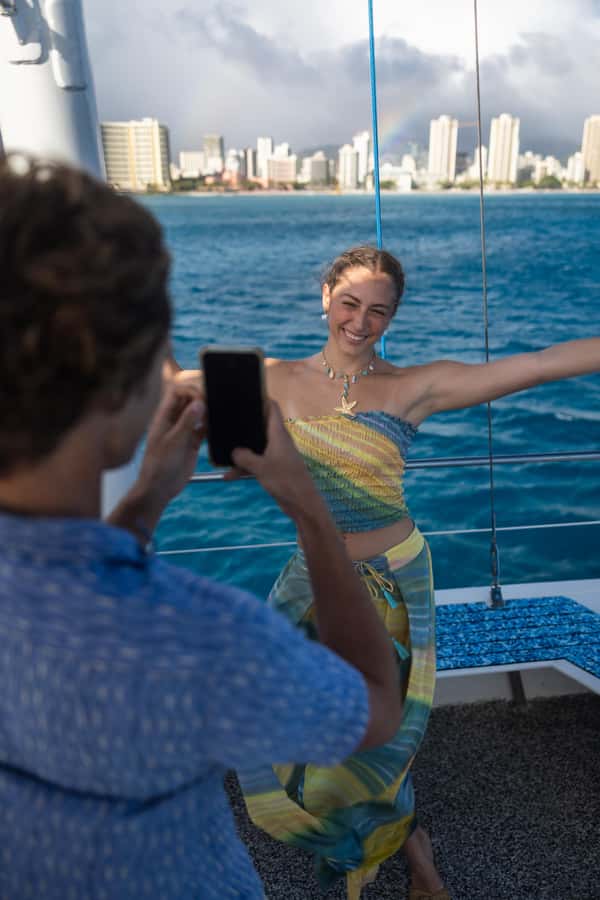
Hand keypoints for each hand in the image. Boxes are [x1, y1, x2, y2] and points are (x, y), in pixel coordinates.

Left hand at [136, 381, 204, 508]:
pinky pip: (204, 430)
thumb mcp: (173, 441)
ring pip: (198, 415)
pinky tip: (218, 429)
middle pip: (189, 400)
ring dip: (208, 413)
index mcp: (164, 416)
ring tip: (216, 417)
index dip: (191, 391)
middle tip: (213, 406)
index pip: (177, 392)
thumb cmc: (159, 464)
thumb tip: (200, 402)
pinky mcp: (192, 444)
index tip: (203, 399)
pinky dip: (211, 428)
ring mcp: (184, 432)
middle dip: (201, 399)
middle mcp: (174, 421)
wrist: (159, 488)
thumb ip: (187, 421)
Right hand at [229, 401, 321, 520]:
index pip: (272, 408)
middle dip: (245, 425)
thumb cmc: (285, 481)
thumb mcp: (260, 468)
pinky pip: (256, 463)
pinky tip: (229, 476)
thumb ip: (244, 457)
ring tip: (222, 452)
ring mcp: (277, 455)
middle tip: (228, 420)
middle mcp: (278, 442)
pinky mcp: (275, 469)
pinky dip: (244, 468)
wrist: (302, 504)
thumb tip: (233, 452)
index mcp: (278, 434)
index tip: (246, 394)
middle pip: (260, 426)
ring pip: (256, 447)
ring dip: (241, 451)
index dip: (261, 399)